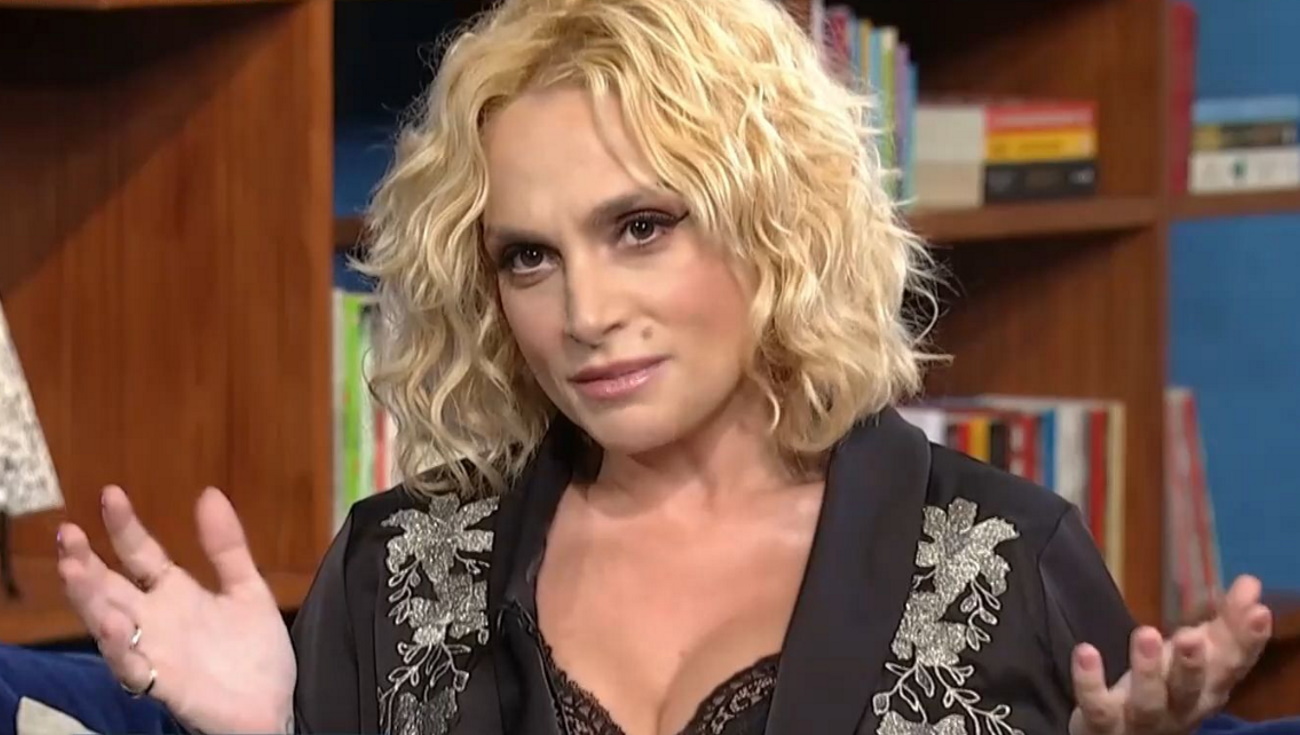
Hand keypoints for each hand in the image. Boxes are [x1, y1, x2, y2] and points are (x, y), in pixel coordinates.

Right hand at [57, 485, 296, 734]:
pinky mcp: (163, 685)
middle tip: (68, 534)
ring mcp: (155, 652)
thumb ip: (227, 547)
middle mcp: (155, 621)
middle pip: (110, 588)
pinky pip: (132, 667)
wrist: (274, 708)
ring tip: (74, 570)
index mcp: (175, 594)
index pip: (140, 554)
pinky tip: (113, 624)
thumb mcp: (247, 589)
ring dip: (89, 599)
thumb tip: (209, 493)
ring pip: (108, 624)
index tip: (111, 494)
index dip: (124, 527)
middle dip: (85, 563)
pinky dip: (119, 647)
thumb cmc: (255, 654)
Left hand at [1068, 574, 1272, 734]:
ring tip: (1145, 634)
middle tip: (1191, 636)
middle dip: (1193, 664)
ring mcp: (1141, 719)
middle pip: (1190, 689)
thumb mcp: (1196, 657)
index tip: (1258, 611)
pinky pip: (1097, 706)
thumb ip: (1224, 624)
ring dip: (1147, 670)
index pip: (1232, 666)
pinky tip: (1085, 651)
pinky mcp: (1103, 723)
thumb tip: (1251, 583)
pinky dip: (1090, 681)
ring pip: (1147, 700)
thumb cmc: (1166, 690)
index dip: (1247, 641)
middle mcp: (1179, 708)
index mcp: (1207, 690)